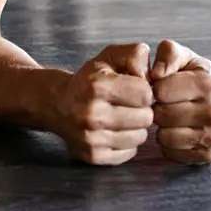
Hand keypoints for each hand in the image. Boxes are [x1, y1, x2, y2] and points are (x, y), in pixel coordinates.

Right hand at [55, 43, 153, 164]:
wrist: (58, 104)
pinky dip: (126, 143)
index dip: (144, 90)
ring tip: (121, 117)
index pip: (146, 94)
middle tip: (128, 105)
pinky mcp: (93, 156)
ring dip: (135, 127)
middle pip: (146, 118)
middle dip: (141, 110)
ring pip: (140, 137)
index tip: (134, 89)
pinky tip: (114, 131)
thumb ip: (135, 54)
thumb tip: (152, 75)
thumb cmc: (89, 80)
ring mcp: (91, 138)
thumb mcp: (109, 56)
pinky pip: (129, 153)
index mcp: (97, 86)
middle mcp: (92, 114)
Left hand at [150, 40, 210, 163]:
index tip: (164, 86)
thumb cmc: (203, 79)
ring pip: (164, 137)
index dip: (156, 88)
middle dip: (158, 107)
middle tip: (167, 103)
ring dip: (162, 127)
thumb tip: (154, 74)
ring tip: (172, 117)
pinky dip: (168, 144)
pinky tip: (178, 131)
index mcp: (209, 86)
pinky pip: (171, 153)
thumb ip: (169, 53)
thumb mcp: (189, 58)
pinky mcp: (209, 155)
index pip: (161, 91)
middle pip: (161, 115)